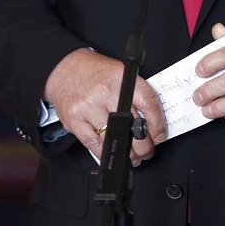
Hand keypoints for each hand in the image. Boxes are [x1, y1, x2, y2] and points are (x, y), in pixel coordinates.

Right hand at [43, 48, 166, 165]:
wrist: (64, 68)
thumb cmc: (96, 72)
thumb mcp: (121, 73)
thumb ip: (135, 94)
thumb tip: (152, 122)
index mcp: (122, 78)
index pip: (148, 103)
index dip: (157, 124)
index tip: (160, 135)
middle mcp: (106, 92)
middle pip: (132, 125)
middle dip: (143, 145)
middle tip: (147, 151)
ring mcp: (88, 107)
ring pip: (114, 137)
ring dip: (126, 153)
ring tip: (132, 157)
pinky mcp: (74, 120)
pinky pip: (94, 144)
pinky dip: (105, 152)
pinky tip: (112, 153)